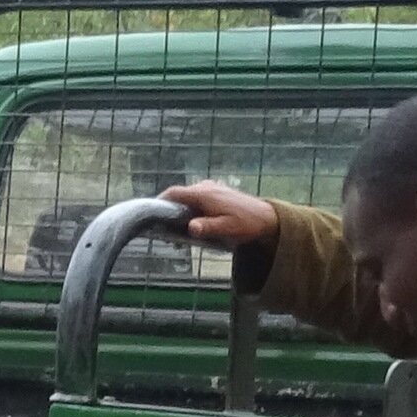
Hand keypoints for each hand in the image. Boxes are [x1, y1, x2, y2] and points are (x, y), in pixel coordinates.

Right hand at [162, 177, 278, 247]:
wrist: (267, 217)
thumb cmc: (247, 223)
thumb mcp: (227, 229)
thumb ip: (208, 227)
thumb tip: (191, 228)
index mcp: (204, 194)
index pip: (174, 193)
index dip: (159, 200)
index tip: (149, 212)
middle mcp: (205, 187)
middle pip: (179, 195)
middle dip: (169, 209)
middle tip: (163, 228)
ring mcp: (211, 188)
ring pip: (188, 197)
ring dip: (180, 209)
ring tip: (178, 228)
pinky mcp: (216, 192)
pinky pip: (197, 197)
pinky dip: (190, 207)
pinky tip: (194, 221)